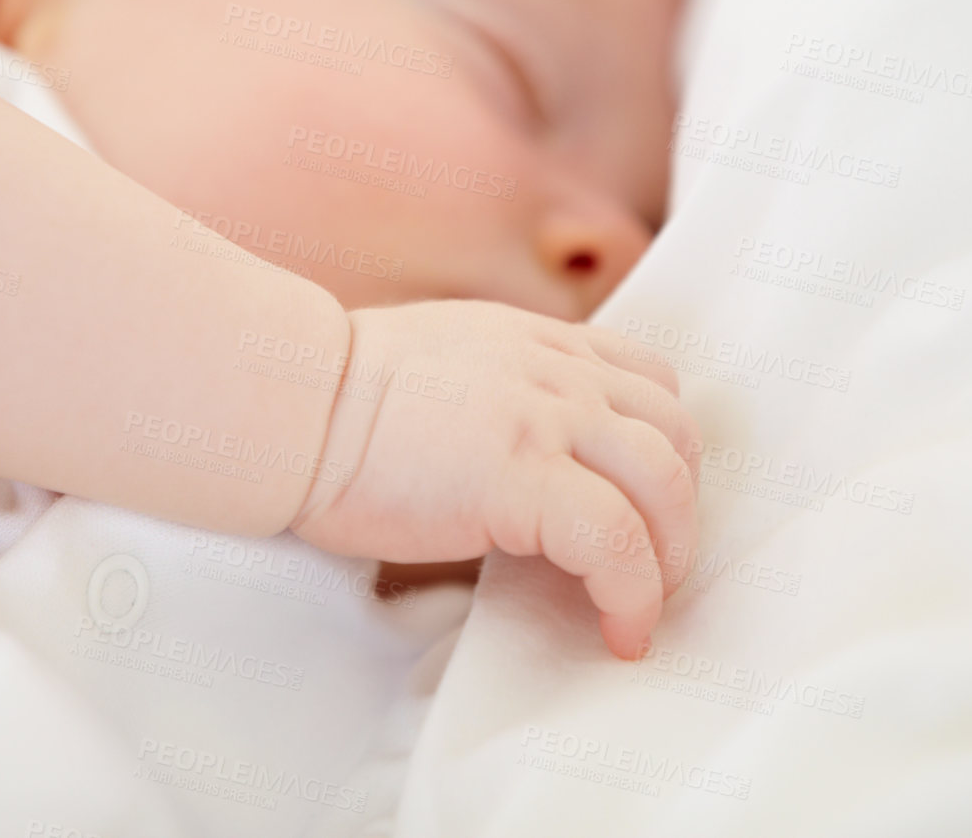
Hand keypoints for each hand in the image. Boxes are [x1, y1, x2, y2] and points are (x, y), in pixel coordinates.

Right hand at [290, 300, 700, 659]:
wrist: (291, 401)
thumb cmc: (339, 398)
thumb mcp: (448, 361)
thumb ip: (504, 391)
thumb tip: (526, 461)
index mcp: (539, 343)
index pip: (650, 383)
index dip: (664, 452)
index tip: (646, 507)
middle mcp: (557, 371)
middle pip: (675, 435)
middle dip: (680, 512)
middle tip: (653, 569)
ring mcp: (546, 419)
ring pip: (665, 484)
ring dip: (669, 556)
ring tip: (641, 604)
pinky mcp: (522, 478)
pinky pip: (617, 541)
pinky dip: (634, 593)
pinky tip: (617, 628)